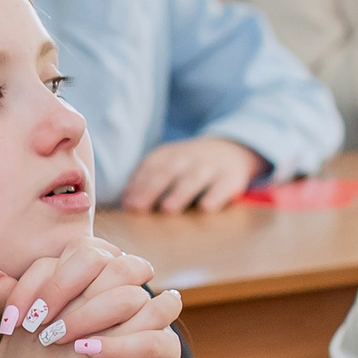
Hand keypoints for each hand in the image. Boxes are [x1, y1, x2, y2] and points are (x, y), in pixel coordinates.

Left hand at [120, 137, 262, 212]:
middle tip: (138, 208)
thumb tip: (125, 204)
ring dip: (179, 194)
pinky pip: (223, 187)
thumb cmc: (188, 167)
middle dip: (151, 189)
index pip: (149, 168)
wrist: (231, 148)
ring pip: (193, 179)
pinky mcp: (231, 178)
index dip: (137, 185)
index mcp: (166, 155)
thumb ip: (146, 181)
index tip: (127, 205)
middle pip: (167, 172)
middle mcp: (187, 158)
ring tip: (167, 209)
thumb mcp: (166, 166)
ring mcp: (210, 166)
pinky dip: (215, 197)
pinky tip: (205, 208)